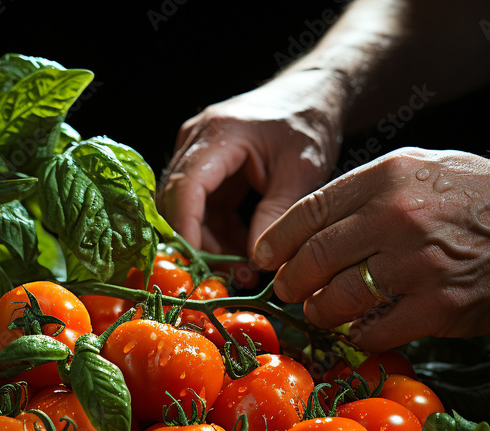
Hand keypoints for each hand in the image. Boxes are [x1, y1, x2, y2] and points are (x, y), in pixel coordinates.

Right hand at [159, 69, 346, 256]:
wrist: (311, 95)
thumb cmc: (308, 122)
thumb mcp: (302, 170)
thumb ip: (276, 214)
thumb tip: (255, 261)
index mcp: (217, 135)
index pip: (185, 188)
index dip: (187, 231)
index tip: (201, 268)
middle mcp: (195, 142)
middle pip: (178, 204)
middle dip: (200, 244)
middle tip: (234, 275)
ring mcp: (196, 154)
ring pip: (187, 211)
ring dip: (211, 243)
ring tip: (246, 267)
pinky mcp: (205, 168)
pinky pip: (201, 209)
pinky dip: (219, 233)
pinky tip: (245, 248)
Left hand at [253, 147, 489, 351]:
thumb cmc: (480, 196)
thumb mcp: (418, 169)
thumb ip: (363, 193)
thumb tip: (306, 228)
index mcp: (385, 178)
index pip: (307, 213)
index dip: (275, 242)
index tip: (263, 258)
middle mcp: (396, 218)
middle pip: (312, 259)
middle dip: (289, 281)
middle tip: (287, 290)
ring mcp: (417, 265)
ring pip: (336, 298)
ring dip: (318, 311)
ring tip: (320, 310)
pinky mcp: (437, 307)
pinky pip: (373, 330)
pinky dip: (357, 334)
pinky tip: (358, 329)